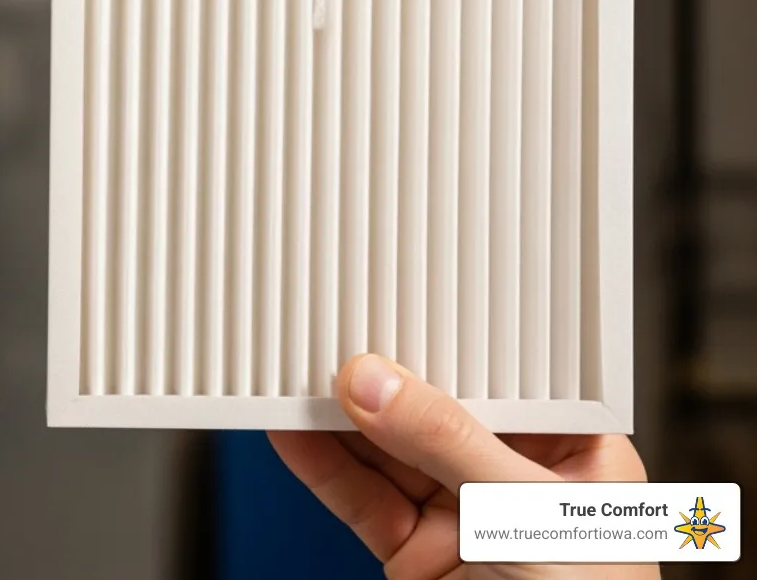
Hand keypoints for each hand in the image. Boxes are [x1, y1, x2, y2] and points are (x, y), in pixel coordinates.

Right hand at [269, 355, 657, 578]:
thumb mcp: (528, 511)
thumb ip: (447, 444)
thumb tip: (375, 385)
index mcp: (572, 451)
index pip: (499, 377)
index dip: (445, 342)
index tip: (391, 312)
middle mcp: (511, 478)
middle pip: (430, 409)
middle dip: (379, 379)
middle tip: (328, 342)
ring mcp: (459, 517)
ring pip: (385, 451)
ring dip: (336, 418)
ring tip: (294, 381)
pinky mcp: (414, 554)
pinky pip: (359, 499)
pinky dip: (322, 467)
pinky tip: (293, 434)